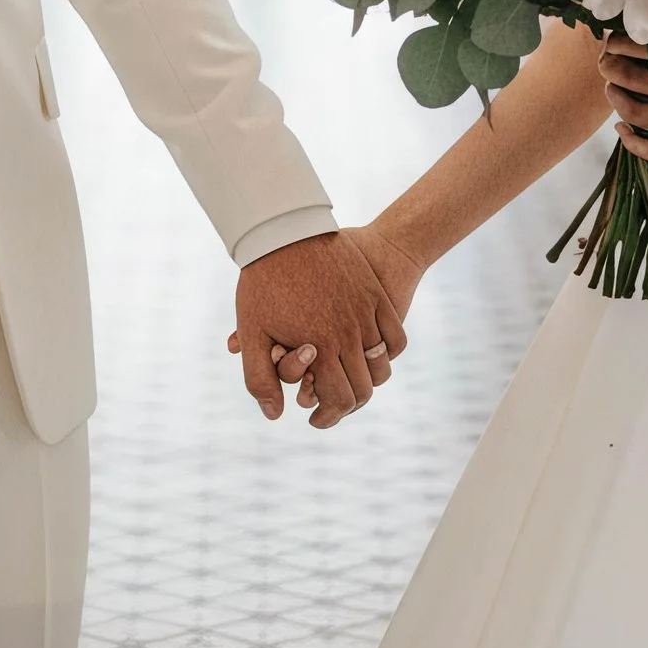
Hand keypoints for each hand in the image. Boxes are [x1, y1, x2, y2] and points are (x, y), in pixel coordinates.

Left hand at [232, 231, 407, 429]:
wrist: (284, 228)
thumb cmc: (262, 281)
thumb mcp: (251, 330)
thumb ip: (260, 379)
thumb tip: (276, 416)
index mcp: (318, 347)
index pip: (340, 400)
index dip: (329, 416)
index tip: (315, 419)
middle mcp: (347, 333)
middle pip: (364, 389)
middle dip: (347, 403)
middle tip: (331, 403)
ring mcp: (365, 312)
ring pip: (382, 367)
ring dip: (368, 379)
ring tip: (349, 378)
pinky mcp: (375, 294)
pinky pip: (396, 339)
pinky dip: (387, 353)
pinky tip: (369, 353)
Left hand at [599, 37, 647, 162]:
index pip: (645, 48)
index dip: (619, 43)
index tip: (610, 38)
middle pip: (633, 78)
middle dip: (609, 67)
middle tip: (603, 61)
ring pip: (638, 112)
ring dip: (615, 99)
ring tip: (609, 88)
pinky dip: (634, 143)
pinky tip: (620, 130)